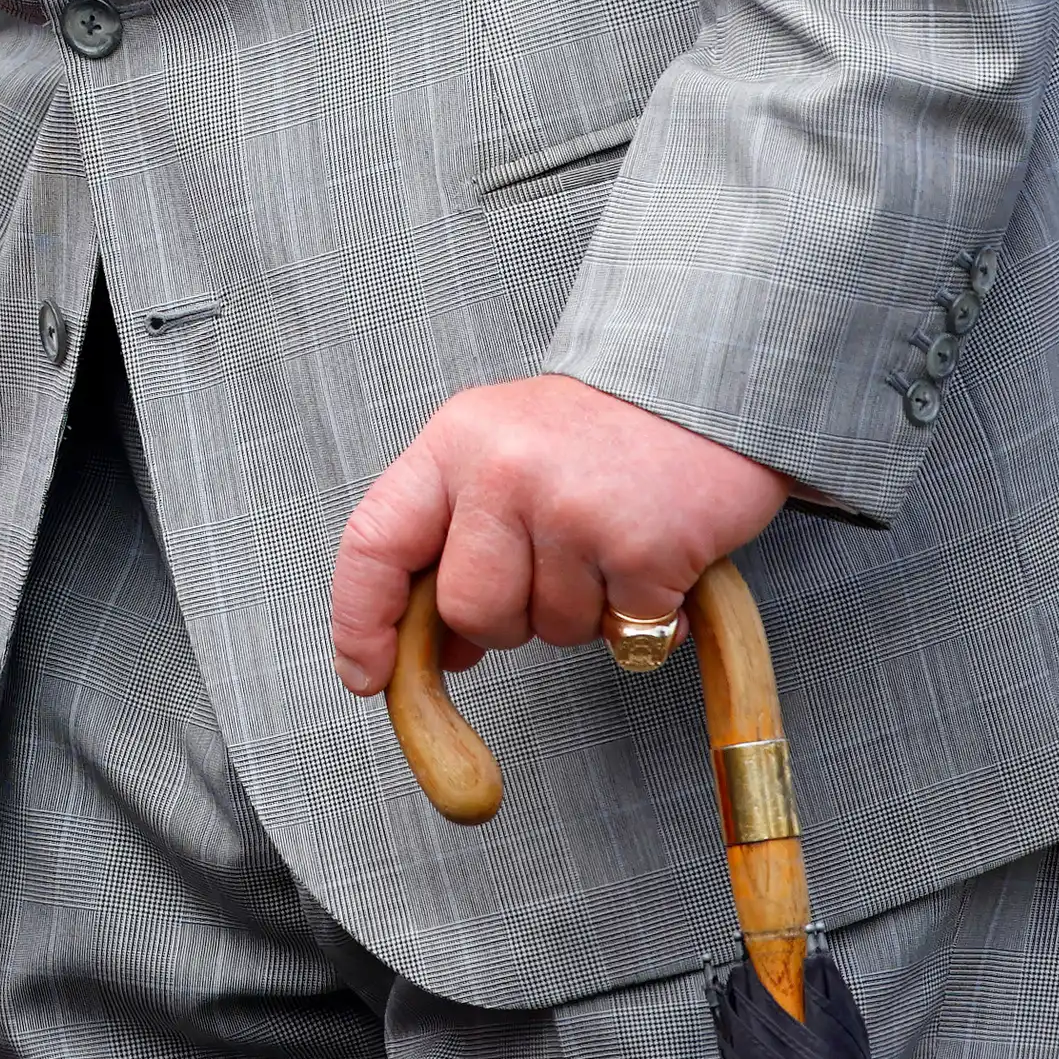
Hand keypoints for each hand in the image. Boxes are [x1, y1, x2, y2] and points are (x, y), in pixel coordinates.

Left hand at [327, 373, 789, 694]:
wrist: (699, 383)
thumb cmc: (591, 432)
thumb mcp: (497, 453)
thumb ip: (456, 538)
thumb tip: (440, 650)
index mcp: (451, 445)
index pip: (374, 543)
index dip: (360, 621)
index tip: (366, 675)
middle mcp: (501, 472)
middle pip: (469, 611)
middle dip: (507, 622)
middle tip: (555, 570)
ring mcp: (571, 509)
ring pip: (549, 631)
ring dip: (583, 615)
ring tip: (609, 546)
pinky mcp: (642, 546)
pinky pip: (624, 634)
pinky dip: (645, 618)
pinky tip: (656, 562)